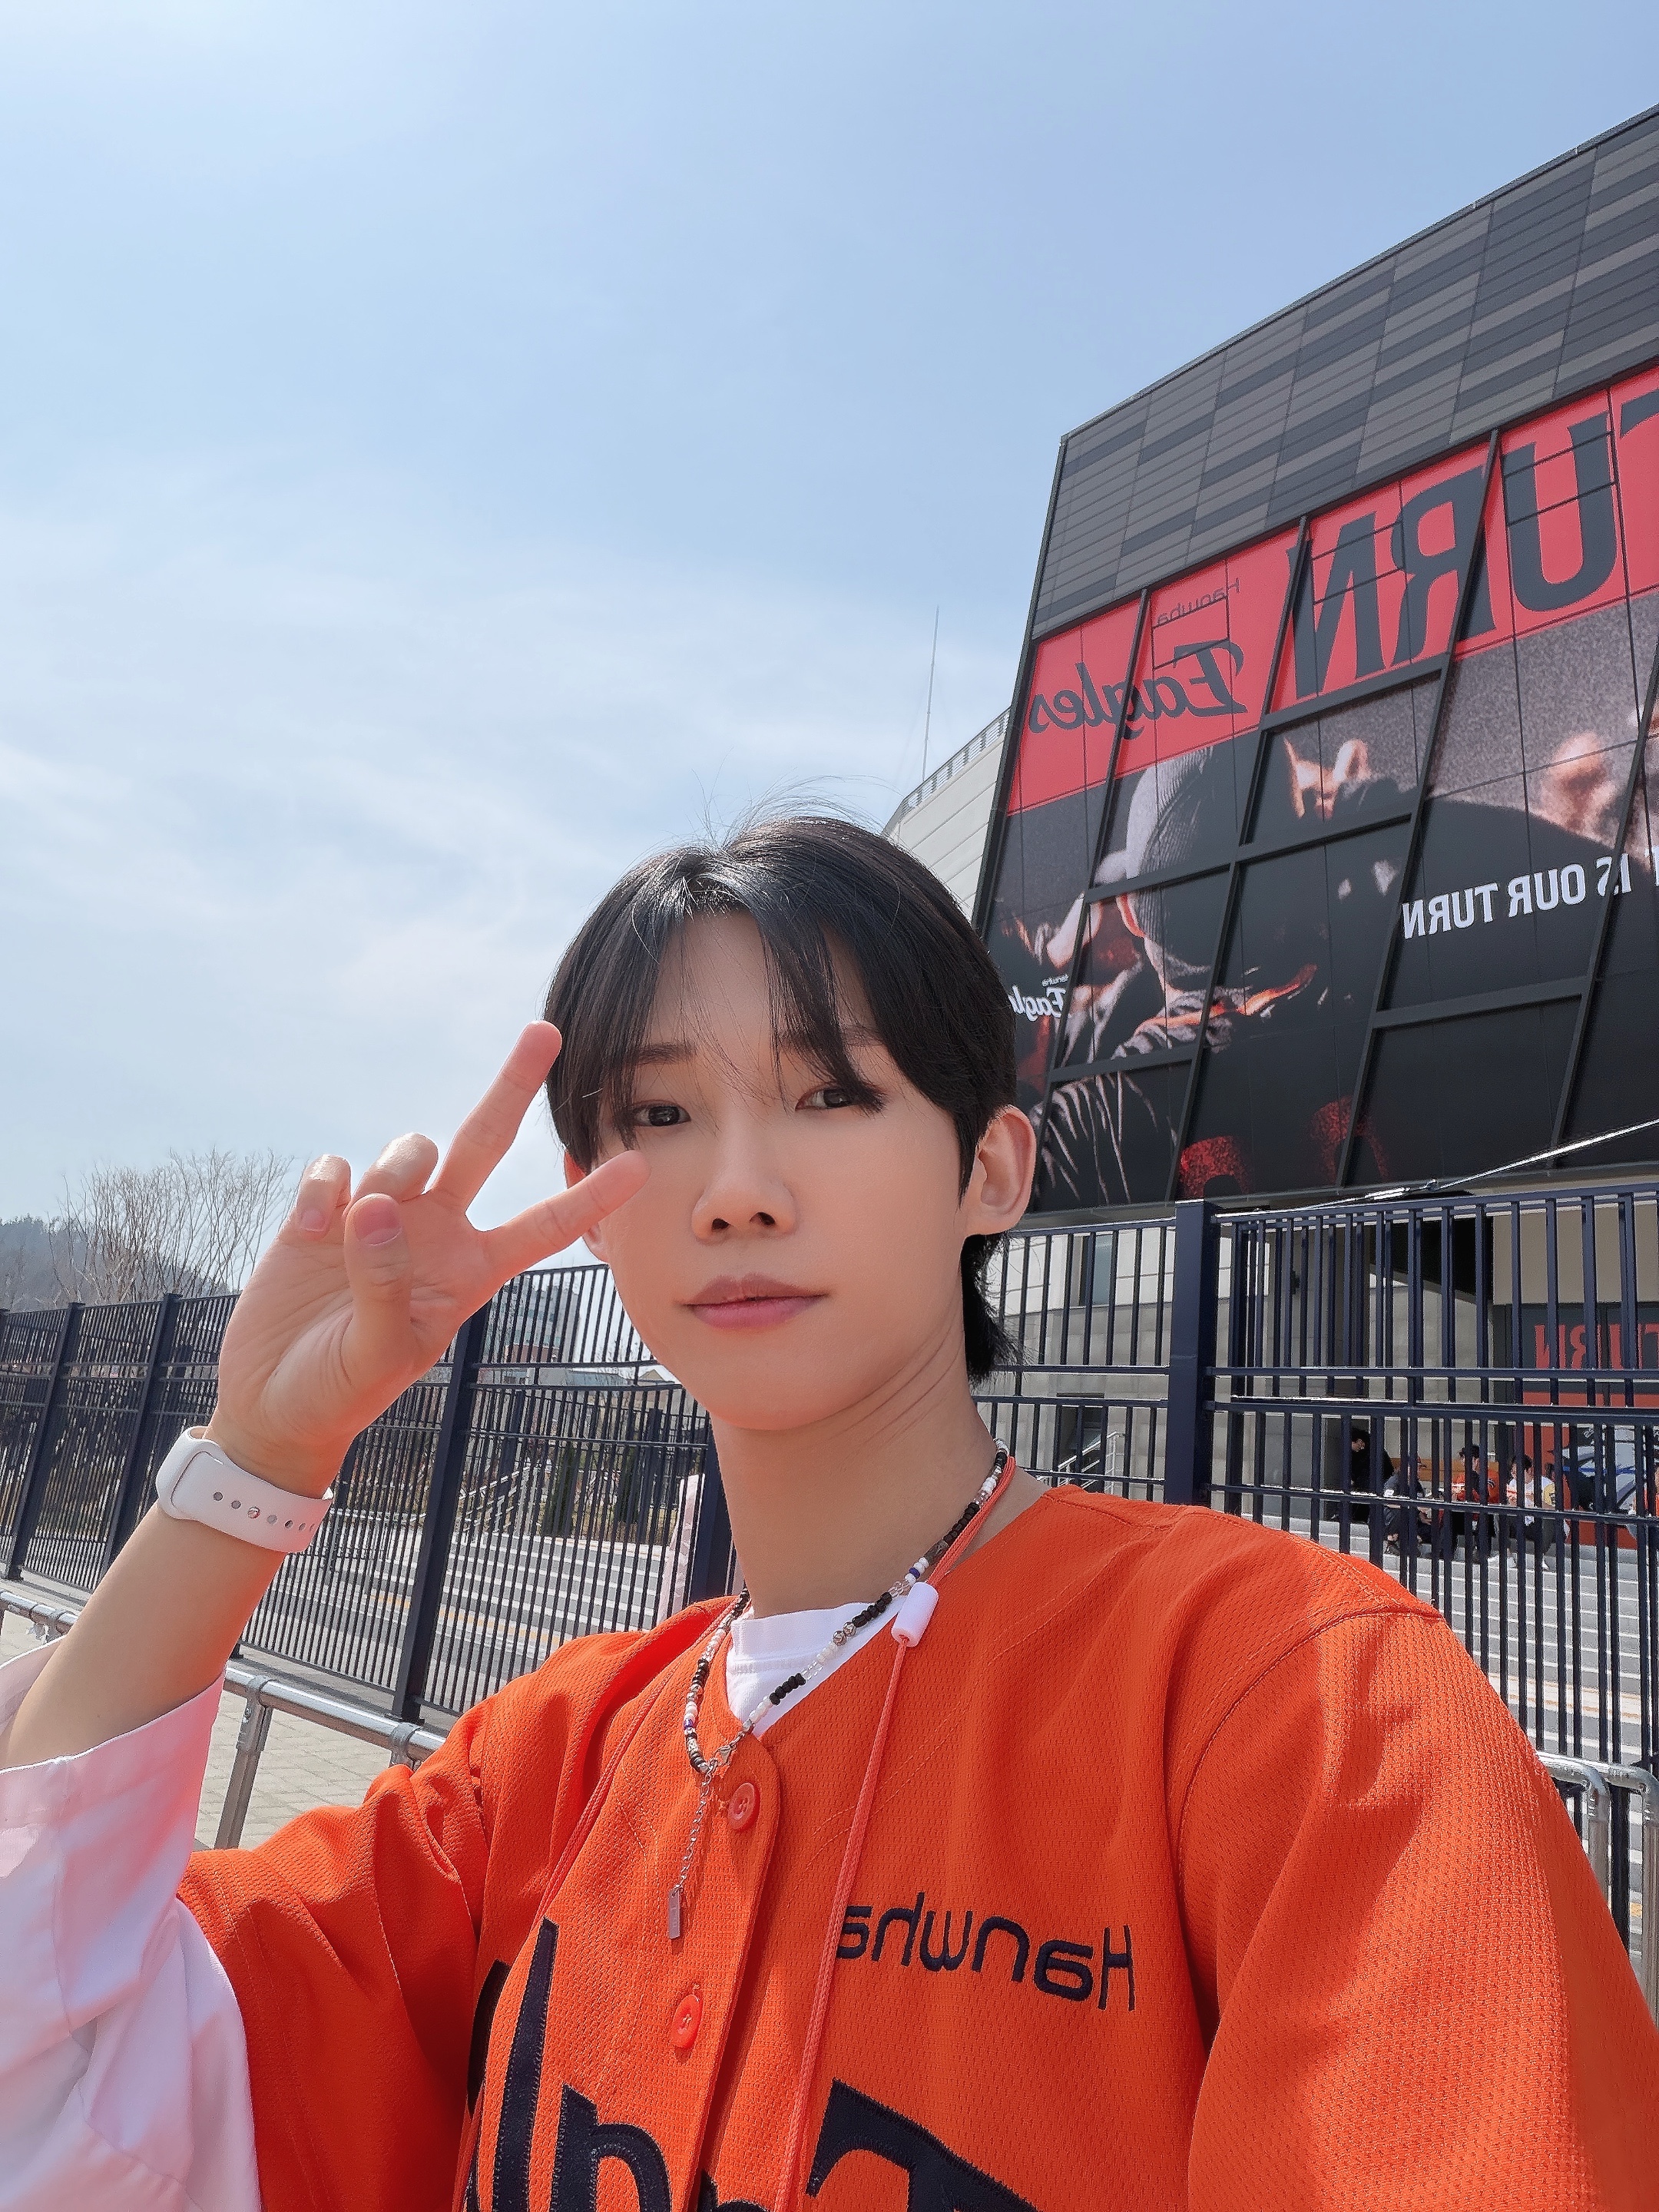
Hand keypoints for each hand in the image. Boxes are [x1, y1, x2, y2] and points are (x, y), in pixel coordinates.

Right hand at [204, 1024, 646, 1492]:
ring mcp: (382, 1215)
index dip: (589, 1197)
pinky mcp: (325, 1210)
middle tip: (545, 1030)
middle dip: (513, 1086)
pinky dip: (323, 1189)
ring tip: (357, 1223)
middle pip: (483, 1142)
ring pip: (410, 1149)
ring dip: (393, 1168)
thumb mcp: (376, 1354)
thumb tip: (377, 1208)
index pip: (544, 1228)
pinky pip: (337, 1166)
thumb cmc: (341, 1390)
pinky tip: (306, 1232)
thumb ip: (384, 1285)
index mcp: (471, 1272)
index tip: (640, 1166)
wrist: (275, 1401)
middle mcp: (437, 1232)